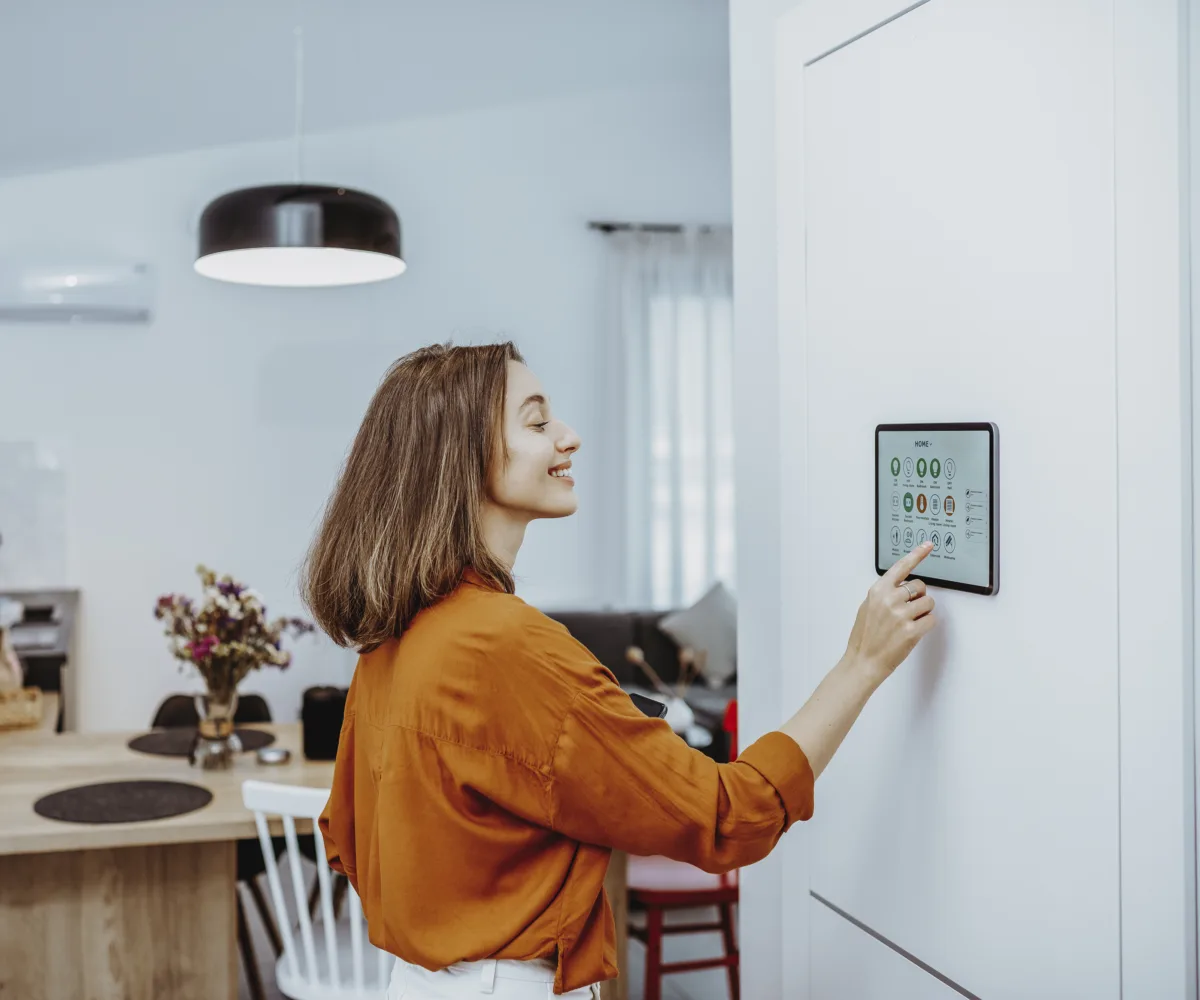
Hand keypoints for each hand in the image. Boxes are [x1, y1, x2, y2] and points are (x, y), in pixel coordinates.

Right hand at [845, 543, 937, 682]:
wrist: (863, 661)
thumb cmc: (864, 636)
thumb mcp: (867, 607)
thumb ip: (884, 594)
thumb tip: (902, 587)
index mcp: (878, 590)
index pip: (901, 567)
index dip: (917, 554)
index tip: (928, 545)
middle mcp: (890, 599)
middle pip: (921, 586)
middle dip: (919, 596)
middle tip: (908, 610)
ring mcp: (901, 615)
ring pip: (929, 603)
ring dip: (923, 612)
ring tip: (908, 622)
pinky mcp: (912, 631)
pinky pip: (932, 620)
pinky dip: (926, 625)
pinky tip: (913, 631)